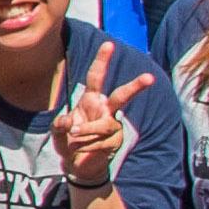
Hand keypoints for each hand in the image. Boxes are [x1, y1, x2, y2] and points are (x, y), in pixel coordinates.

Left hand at [50, 59, 152, 188]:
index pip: (96, 76)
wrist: (77, 164)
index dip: (102, 60)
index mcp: (91, 99)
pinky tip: (83, 149)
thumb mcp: (58, 131)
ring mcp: (113, 125)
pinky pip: (101, 142)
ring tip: (73, 137)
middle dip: (136, 86)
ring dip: (85, 132)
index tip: (109, 44)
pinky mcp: (116, 141)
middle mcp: (105, 109)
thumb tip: (69, 122)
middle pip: (122, 95)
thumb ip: (60, 125)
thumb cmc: (68, 141)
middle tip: (150, 77)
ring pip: (103, 125)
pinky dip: (87, 146)